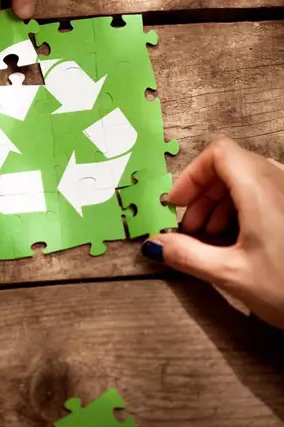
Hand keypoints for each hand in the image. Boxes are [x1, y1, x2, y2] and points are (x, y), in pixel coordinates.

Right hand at [142, 138, 283, 328]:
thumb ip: (187, 255)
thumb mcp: (231, 274)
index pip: (218, 153)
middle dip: (202, 192)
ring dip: (220, 201)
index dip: (191, 174)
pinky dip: (241, 206)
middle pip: (230, 165)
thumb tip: (155, 245)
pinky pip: (264, 191)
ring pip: (247, 178)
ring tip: (210, 235)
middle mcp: (278, 180)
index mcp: (259, 188)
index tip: (176, 203)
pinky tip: (237, 238)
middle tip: (189, 226)